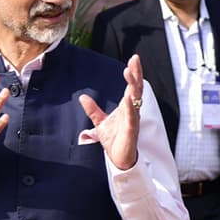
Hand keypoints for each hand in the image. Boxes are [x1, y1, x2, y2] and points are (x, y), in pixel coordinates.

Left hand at [79, 54, 143, 170]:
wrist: (119, 160)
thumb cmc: (114, 140)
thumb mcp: (100, 122)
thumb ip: (93, 110)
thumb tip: (82, 97)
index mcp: (127, 107)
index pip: (132, 86)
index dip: (133, 73)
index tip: (133, 59)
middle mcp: (132, 110)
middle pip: (136, 89)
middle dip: (136, 74)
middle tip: (135, 60)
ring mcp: (133, 120)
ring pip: (135, 100)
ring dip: (133, 86)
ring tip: (129, 73)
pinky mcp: (131, 131)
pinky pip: (132, 117)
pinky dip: (130, 108)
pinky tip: (128, 98)